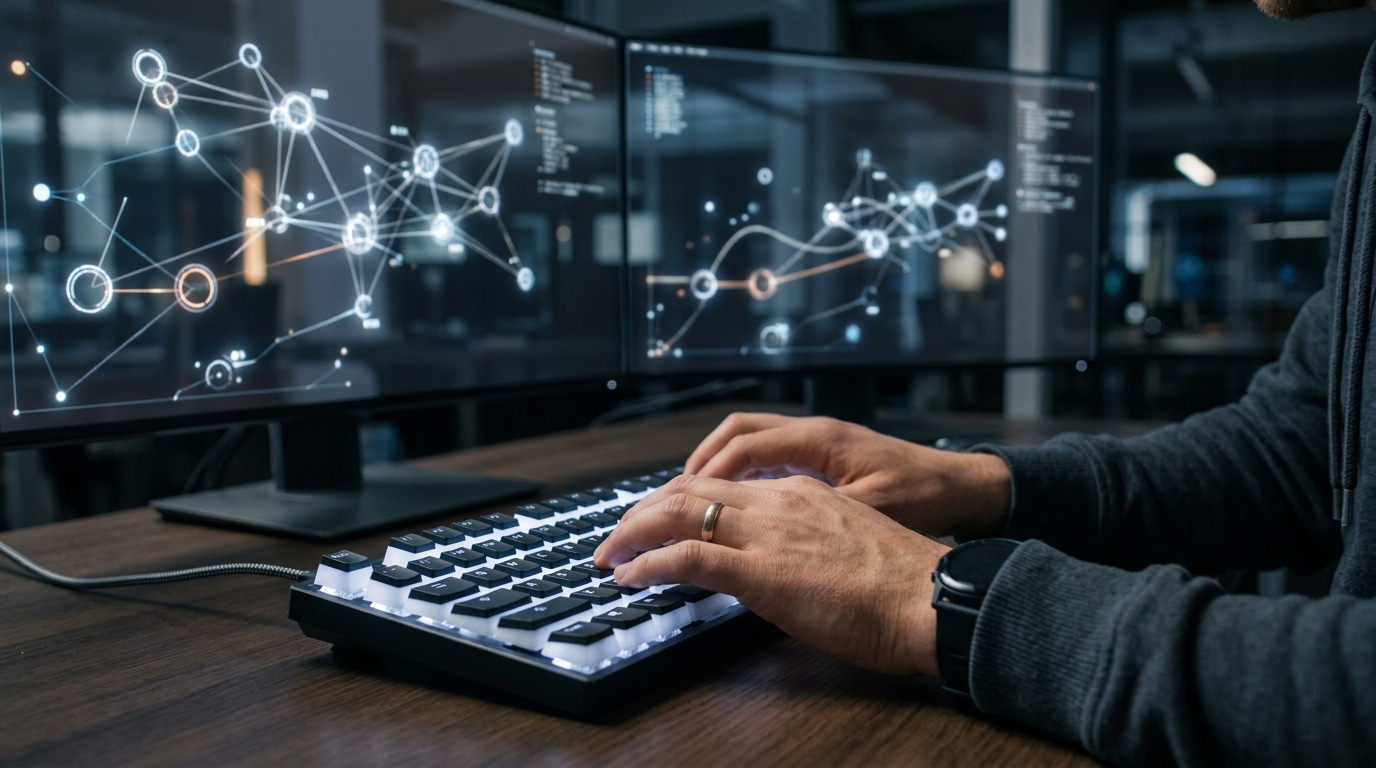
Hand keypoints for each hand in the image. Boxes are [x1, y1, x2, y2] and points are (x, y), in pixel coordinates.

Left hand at [593, 473, 949, 675]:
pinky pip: (688, 557)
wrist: (931, 597)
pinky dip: (649, 563)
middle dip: (644, 510)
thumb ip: (805, 544)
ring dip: (634, 532)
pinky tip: (629, 575)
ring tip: (609, 553)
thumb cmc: (902, 585)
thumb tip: (778, 568)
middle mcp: (778, 500)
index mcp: (799, 492)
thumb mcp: (846, 546)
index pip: (721, 484)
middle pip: (689, 490)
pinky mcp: (762, 571)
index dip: (678, 499)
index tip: (656, 519)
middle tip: (617, 535)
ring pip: (679, 512)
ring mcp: (768, 532)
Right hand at [684, 412, 1010, 537]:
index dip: (701, 477)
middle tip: (662, 505)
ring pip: (748, 442)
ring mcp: (817, 442)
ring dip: (714, 469)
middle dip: (695, 469)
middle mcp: (813, 432)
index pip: (741, 448)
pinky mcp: (823, 459)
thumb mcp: (869, 511)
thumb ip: (814, 518)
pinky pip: (768, 457)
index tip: (670, 506)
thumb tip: (759, 532)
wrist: (966, 490)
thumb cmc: (926, 499)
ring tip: (686, 504)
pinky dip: (740, 475)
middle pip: (734, 436)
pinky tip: (731, 506)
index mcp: (818, 440)